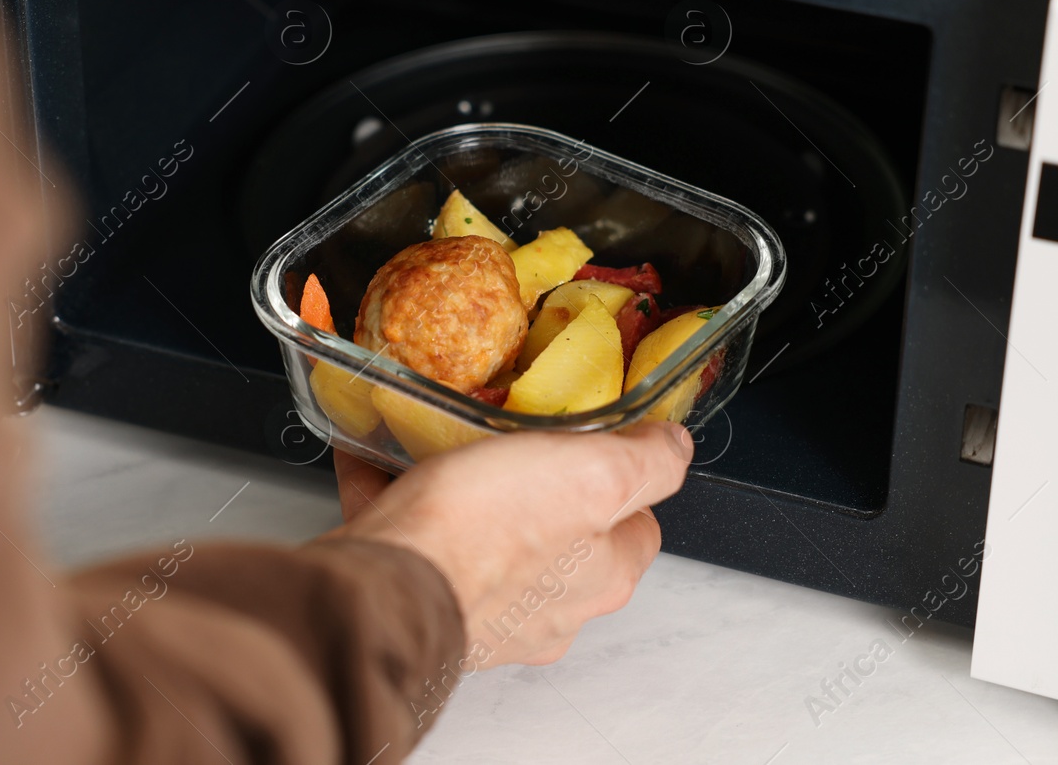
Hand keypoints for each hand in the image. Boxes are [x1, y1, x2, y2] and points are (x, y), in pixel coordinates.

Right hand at [327, 422, 692, 666]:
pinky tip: (381, 462)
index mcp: (602, 577)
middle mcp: (553, 610)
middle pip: (563, 534)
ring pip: (489, 541)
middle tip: (510, 440)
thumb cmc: (487, 530)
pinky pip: (421, 544)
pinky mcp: (427, 608)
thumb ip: (648, 463)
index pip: (639, 524)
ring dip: (469, 496)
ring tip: (439, 447)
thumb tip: (677, 447)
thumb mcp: (594, 474)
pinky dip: (402, 503)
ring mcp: (488, 617)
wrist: (384, 589)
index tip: (594, 441)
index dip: (622, 477)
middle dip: (537, 487)